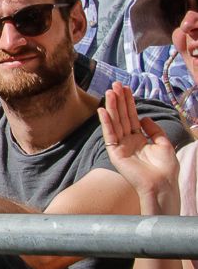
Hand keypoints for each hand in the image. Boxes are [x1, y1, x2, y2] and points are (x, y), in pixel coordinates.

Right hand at [99, 82, 179, 210]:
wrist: (161, 184)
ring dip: (111, 107)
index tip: (125, 89)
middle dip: (119, 101)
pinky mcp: (114, 152)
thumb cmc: (164, 168)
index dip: (129, 103)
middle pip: (122, 117)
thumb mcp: (163, 144)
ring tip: (109, 92)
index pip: (132, 117)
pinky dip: (106, 122)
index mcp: (138, 139)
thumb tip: (145, 118)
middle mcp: (127, 141)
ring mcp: (120, 146)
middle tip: (115, 85)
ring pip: (115, 122)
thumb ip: (154, 130)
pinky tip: (103, 111)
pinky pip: (109, 134)